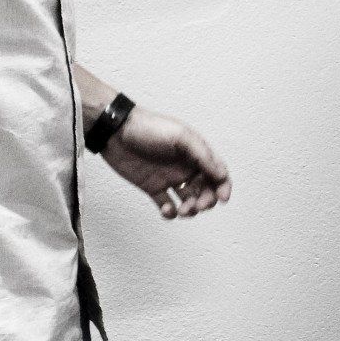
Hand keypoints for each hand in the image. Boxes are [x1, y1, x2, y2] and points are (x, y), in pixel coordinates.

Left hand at [104, 106, 233, 218]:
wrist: (116, 132)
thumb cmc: (149, 128)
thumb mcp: (181, 136)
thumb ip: (202, 155)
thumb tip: (222, 174)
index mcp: (195, 153)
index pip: (217, 172)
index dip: (224, 186)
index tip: (222, 198)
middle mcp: (185, 166)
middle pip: (205, 190)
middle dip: (206, 201)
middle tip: (197, 205)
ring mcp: (169, 178)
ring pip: (188, 200)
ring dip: (190, 209)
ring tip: (182, 210)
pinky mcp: (152, 187)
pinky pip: (167, 205)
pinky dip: (170, 212)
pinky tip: (166, 209)